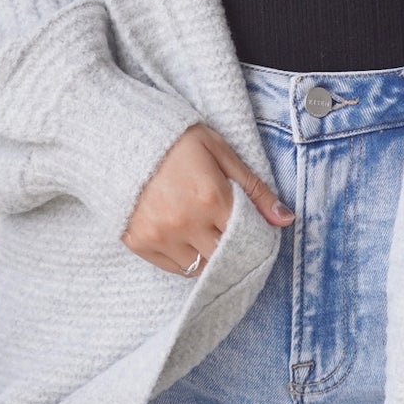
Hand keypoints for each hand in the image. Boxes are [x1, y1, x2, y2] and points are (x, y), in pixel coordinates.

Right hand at [121, 122, 292, 274]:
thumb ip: (254, 188)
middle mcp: (185, 223)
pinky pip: (171, 268)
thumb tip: (285, 218)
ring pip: (198, 268)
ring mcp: (159, 236)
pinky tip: (186, 238)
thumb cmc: (175, 138)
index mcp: (211, 198)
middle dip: (232, 251)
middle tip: (230, 235)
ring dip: (208, 256)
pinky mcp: (138, 243)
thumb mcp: (220, 151)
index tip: (253, 231)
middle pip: (223, 258)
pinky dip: (184, 259)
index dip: (252, 237)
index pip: (245, 237)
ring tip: (206, 235)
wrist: (117, 134)